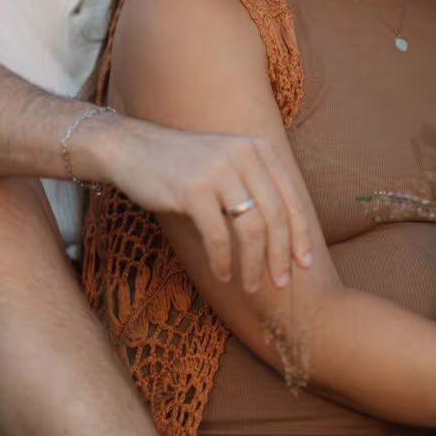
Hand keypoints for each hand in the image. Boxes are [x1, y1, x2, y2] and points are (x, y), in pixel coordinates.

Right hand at [95, 117, 313, 292]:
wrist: (132, 149)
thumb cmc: (184, 167)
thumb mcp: (227, 164)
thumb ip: (254, 186)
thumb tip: (284, 234)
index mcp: (258, 149)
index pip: (291, 197)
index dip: (301, 233)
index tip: (303, 263)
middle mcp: (243, 155)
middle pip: (276, 215)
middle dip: (281, 255)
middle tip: (282, 283)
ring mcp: (218, 170)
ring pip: (251, 227)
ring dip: (254, 264)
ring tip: (251, 287)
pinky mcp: (193, 189)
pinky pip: (218, 235)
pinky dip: (223, 260)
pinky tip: (223, 275)